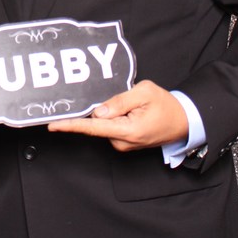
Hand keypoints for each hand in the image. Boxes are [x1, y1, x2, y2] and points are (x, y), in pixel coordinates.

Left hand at [47, 80, 188, 151]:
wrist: (184, 122)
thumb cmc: (166, 106)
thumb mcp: (144, 93)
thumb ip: (119, 101)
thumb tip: (98, 111)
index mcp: (128, 130)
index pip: (93, 127)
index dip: (71, 125)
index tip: (53, 125)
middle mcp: (123, 142)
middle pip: (98, 122)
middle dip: (103, 108)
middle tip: (126, 99)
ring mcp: (123, 145)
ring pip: (105, 124)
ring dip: (112, 113)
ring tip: (135, 106)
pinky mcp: (124, 143)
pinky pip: (111, 127)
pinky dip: (115, 118)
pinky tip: (132, 112)